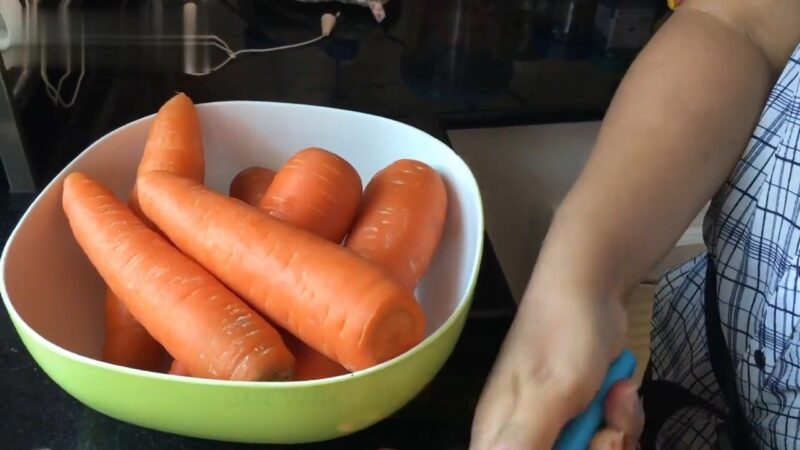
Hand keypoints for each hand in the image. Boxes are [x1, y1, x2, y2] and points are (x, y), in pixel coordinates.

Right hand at [470, 288, 642, 449]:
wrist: (589, 289)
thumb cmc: (560, 337)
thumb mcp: (549, 395)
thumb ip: (525, 443)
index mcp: (498, 442)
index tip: (571, 446)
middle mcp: (521, 441)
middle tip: (607, 429)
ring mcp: (554, 429)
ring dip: (617, 435)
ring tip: (615, 398)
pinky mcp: (579, 418)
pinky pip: (607, 442)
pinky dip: (622, 422)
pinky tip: (621, 394)